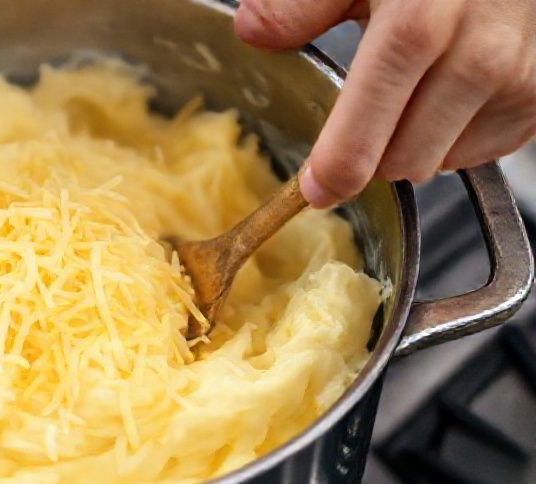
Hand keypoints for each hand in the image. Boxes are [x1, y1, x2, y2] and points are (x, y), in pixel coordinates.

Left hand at [235, 0, 535, 207]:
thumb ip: (301, 3)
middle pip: (399, 165)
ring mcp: (515, 83)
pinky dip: (457, 133)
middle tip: (372, 101)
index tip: (315, 187)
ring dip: (417, 140)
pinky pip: (479, 152)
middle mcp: (474, 61)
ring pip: (439, 163)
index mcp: (414, 29)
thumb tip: (251, 31)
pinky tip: (453, 88)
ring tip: (419, 82)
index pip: (361, 144)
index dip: (332, 174)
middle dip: (374, 148)